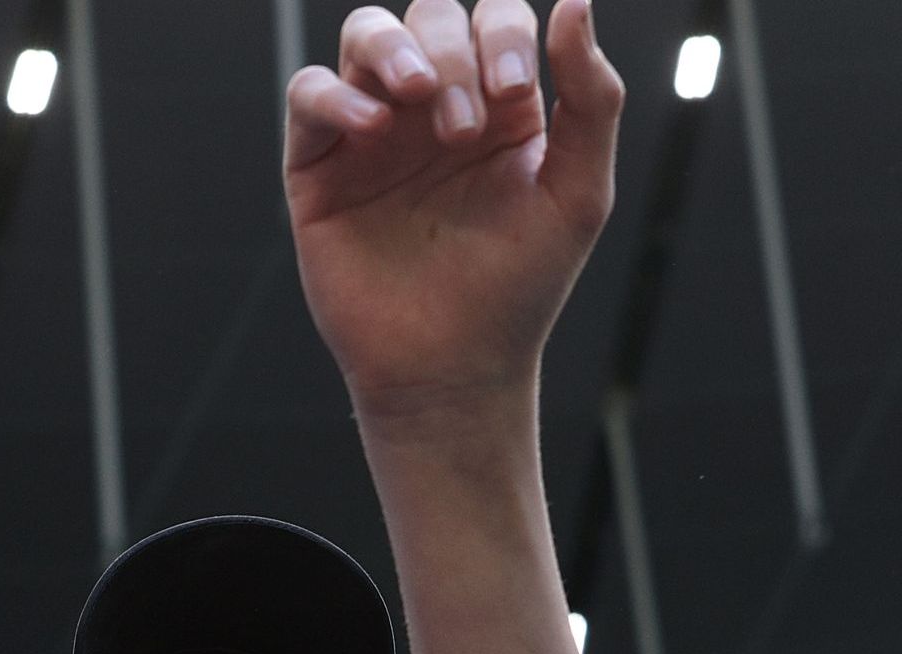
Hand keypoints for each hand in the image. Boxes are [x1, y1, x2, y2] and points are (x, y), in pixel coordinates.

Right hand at [287, 0, 623, 433]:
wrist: (452, 368)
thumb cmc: (518, 287)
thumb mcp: (577, 193)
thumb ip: (591, 97)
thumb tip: (577, 0)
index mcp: (501, 101)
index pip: (496, 17)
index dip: (504, 33)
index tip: (514, 91)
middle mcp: (434, 103)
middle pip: (431, 14)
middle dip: (453, 54)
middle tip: (464, 128)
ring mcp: (374, 128)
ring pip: (366, 34)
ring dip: (393, 48)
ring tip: (415, 96)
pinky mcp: (320, 163)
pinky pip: (310, 93)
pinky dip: (336, 94)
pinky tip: (372, 127)